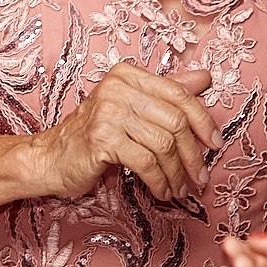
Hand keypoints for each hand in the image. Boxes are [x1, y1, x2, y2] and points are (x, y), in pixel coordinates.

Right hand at [31, 63, 218, 201]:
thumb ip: (166, 92)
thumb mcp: (131, 108)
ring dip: (176, 173)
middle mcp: (117, 88)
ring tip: (179, 188)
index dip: (204, 121)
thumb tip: (205, 78)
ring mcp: (107, 112)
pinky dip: (159, 181)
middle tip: (199, 176)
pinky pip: (146, 162)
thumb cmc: (94, 135)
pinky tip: (161, 191)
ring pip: (163, 144)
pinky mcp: (102, 139)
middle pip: (175, 121)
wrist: (51, 157)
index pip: (179, 95)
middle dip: (192, 155)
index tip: (215, 144)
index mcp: (127, 75)